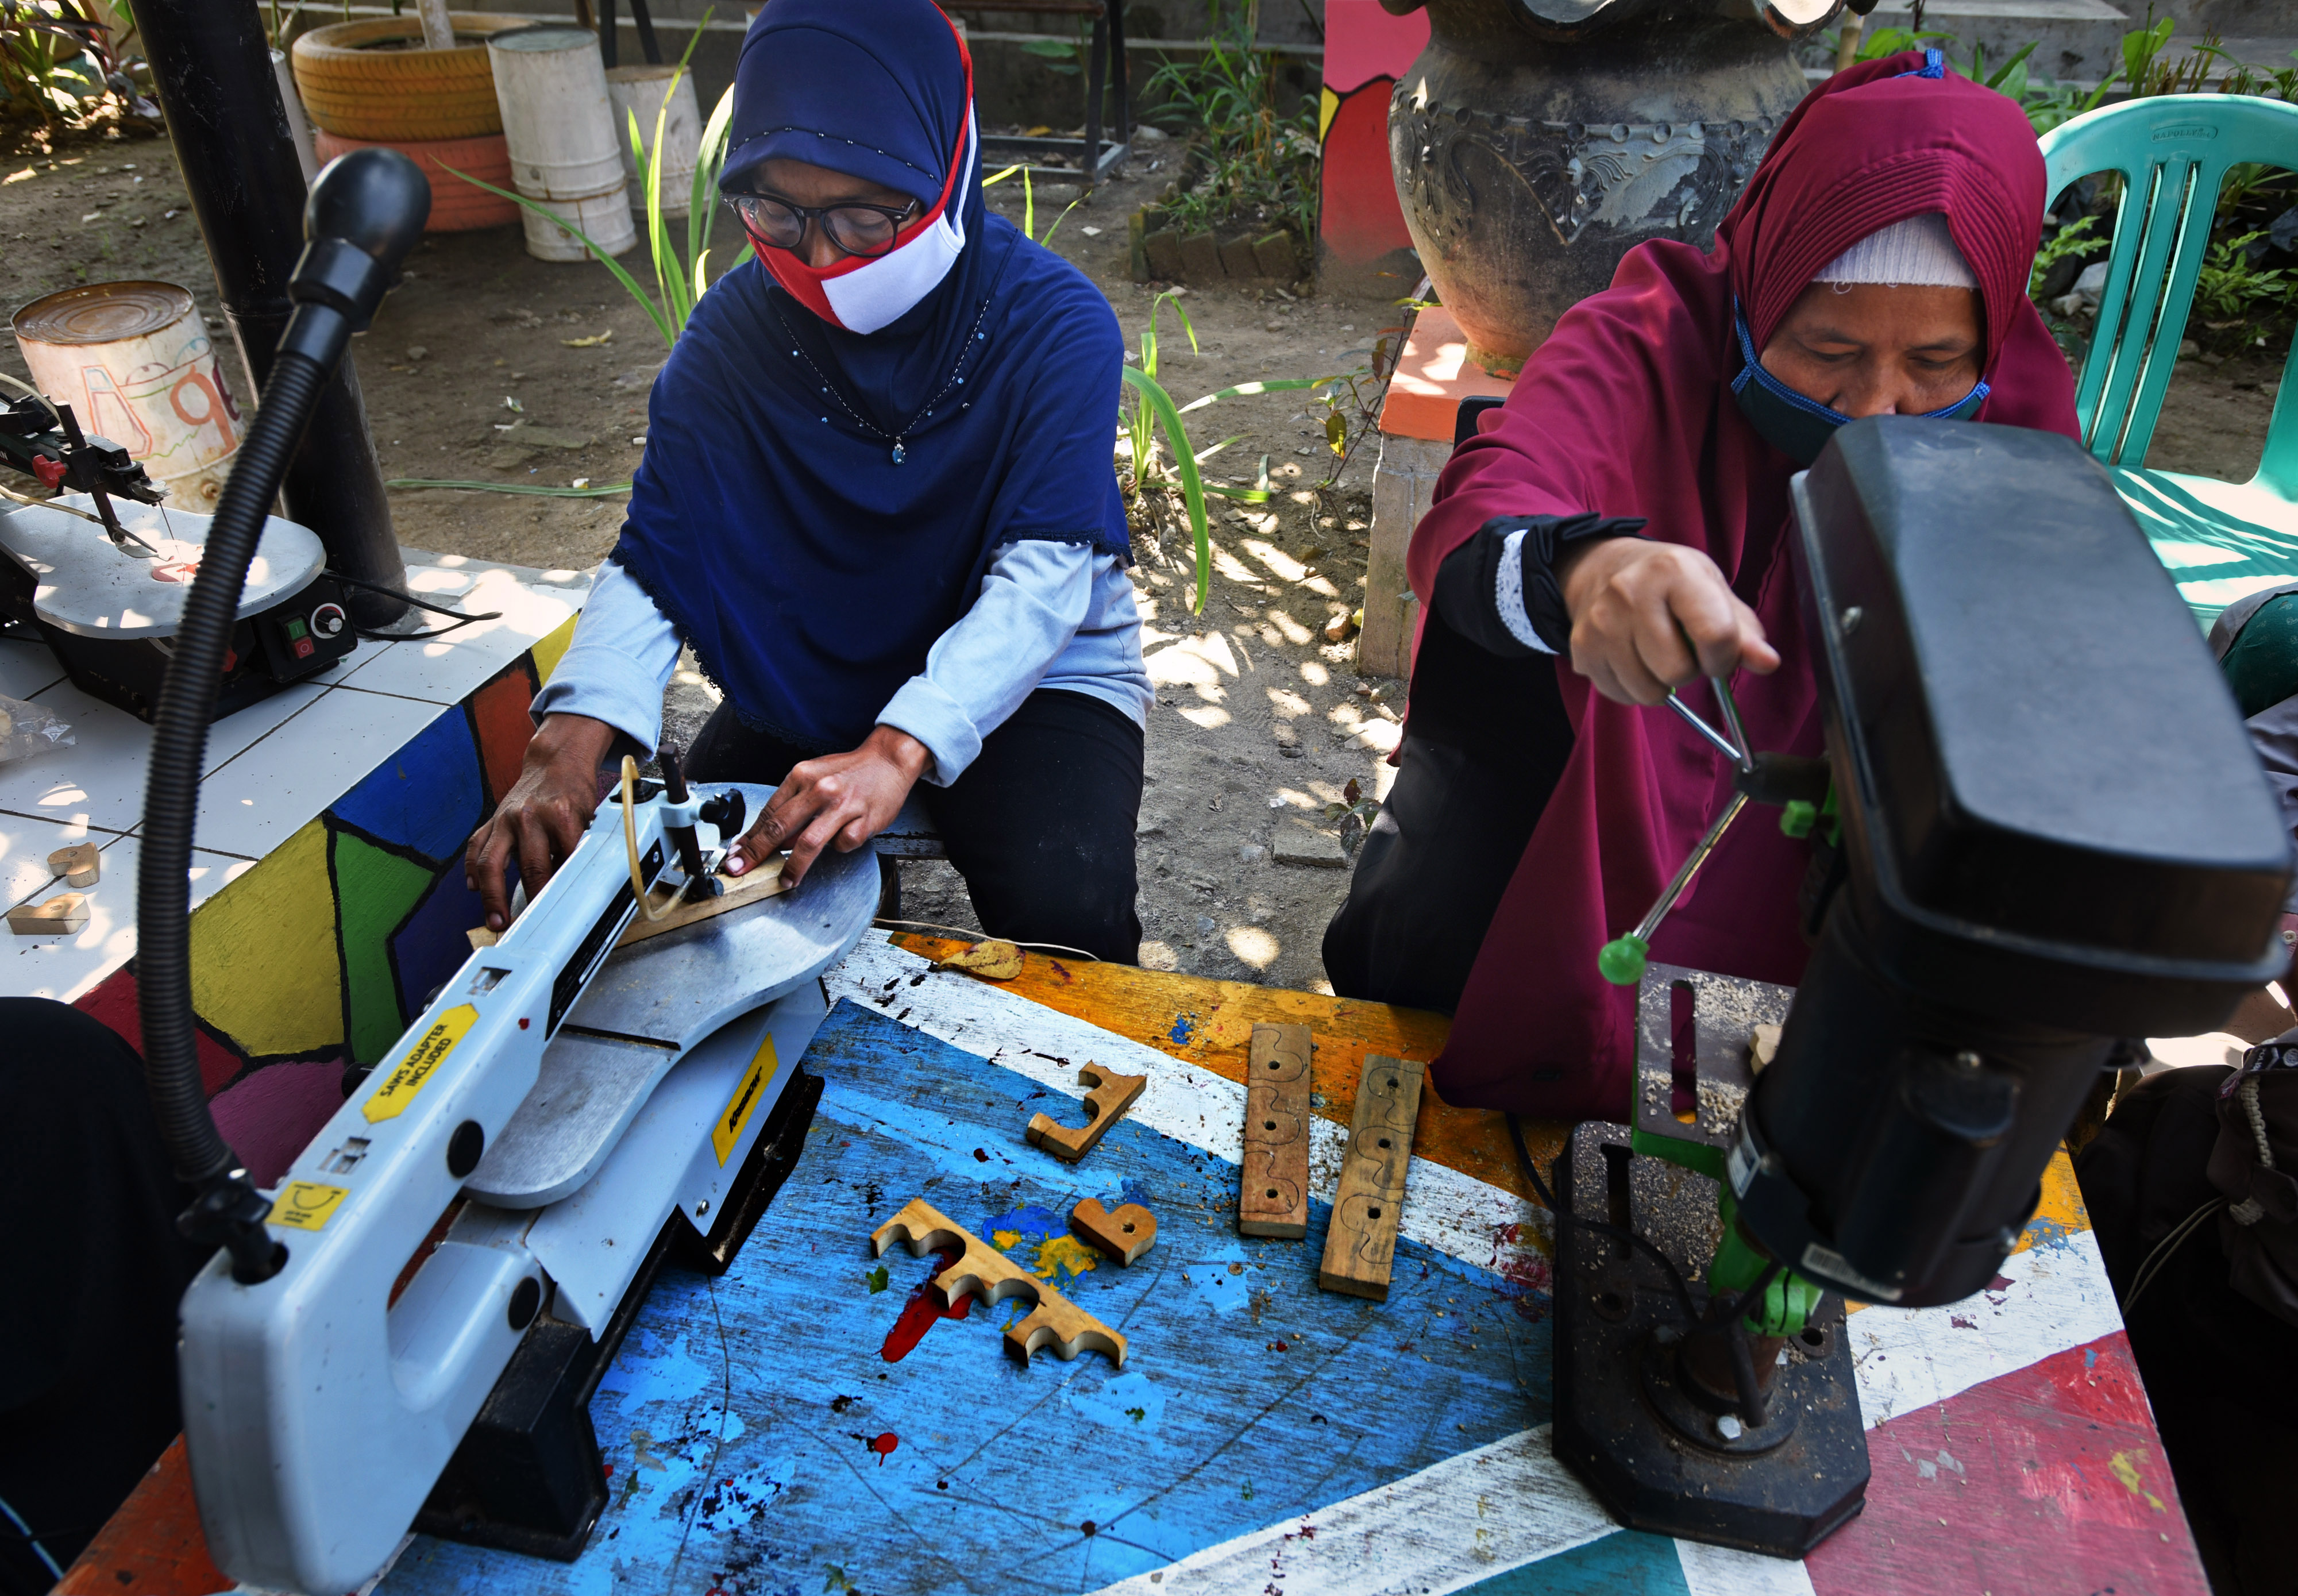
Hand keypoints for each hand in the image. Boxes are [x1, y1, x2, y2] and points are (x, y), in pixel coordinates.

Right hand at [463, 714, 616, 931]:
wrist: (555, 762)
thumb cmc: (574, 793)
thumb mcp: (589, 817)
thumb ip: (581, 847)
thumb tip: (580, 885)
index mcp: (561, 815)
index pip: (565, 861)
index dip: (565, 889)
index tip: (564, 912)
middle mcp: (530, 817)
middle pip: (531, 867)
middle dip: (532, 899)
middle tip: (532, 925)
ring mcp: (506, 819)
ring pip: (492, 863)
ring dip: (492, 896)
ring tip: (496, 920)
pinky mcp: (492, 821)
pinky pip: (475, 848)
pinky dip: (472, 870)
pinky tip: (474, 889)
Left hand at [725, 725, 928, 886]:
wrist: (889, 760)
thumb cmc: (849, 771)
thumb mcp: (814, 777)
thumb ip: (793, 805)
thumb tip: (774, 838)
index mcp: (802, 775)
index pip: (769, 812)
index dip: (750, 838)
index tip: (737, 855)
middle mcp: (820, 789)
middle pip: (780, 828)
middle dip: (756, 853)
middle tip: (741, 870)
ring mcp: (842, 806)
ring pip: (808, 843)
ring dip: (793, 867)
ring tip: (786, 880)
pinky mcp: (864, 820)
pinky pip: (843, 845)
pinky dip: (839, 846)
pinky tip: (844, 835)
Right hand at [1556, 538, 1779, 704]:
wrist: (1601, 568)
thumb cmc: (1667, 581)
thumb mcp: (1710, 589)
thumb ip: (1743, 629)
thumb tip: (1767, 663)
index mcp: (1674, 570)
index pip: (1715, 635)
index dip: (1725, 657)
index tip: (1719, 652)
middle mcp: (1630, 592)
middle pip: (1678, 671)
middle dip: (1689, 670)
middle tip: (1681, 649)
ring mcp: (1601, 623)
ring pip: (1648, 691)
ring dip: (1661, 683)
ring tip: (1656, 654)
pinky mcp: (1582, 649)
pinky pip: (1621, 695)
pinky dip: (1634, 687)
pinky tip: (1633, 659)